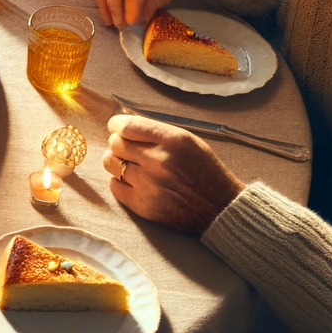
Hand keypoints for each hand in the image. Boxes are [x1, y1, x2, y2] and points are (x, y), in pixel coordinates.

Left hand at [102, 114, 243, 235]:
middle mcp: (159, 161)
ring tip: (131, 165)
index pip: (126, 125)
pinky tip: (135, 182)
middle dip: (119, 143)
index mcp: (172, 140)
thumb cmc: (203, 170)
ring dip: (116, 161)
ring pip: (110, 163)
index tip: (118, 128)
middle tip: (129, 149)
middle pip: (115, 143)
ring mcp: (150, 185)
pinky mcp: (144, 207)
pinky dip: (121, 182)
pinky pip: (114, 186)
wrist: (221, 208)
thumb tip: (122, 124)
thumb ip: (155, 131)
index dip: (117, 125)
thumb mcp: (186, 140)